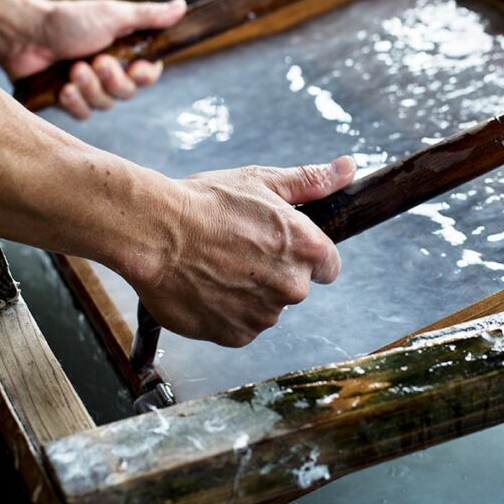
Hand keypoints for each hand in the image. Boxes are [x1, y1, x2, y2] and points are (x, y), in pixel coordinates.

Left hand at [5, 0, 186, 118]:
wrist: (23, 33)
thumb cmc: (68, 20)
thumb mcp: (113, 15)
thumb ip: (148, 16)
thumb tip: (183, 5)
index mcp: (124, 52)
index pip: (149, 74)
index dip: (146, 76)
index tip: (137, 68)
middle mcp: (109, 72)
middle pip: (128, 93)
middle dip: (112, 80)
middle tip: (97, 62)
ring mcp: (89, 88)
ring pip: (105, 105)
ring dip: (90, 88)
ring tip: (73, 69)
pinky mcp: (69, 101)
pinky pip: (83, 114)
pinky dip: (74, 102)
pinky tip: (62, 88)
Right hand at [123, 156, 356, 346]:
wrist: (156, 232)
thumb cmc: (206, 203)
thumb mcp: (262, 181)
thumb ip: (310, 181)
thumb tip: (348, 168)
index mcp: (308, 249)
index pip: (328, 266)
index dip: (303, 255)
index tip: (277, 247)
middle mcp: (294, 287)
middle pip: (294, 287)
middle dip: (271, 273)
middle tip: (236, 249)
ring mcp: (264, 316)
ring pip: (264, 307)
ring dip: (247, 293)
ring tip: (215, 266)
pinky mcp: (236, 336)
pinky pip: (239, 326)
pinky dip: (225, 312)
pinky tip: (205, 286)